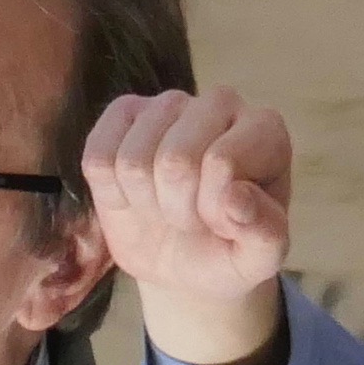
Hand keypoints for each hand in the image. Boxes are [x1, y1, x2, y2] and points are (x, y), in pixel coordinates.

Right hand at [84, 87, 295, 364]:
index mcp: (265, 130)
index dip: (212, 209)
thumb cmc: (228, 251)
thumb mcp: (260, 260)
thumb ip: (266, 235)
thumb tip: (235, 199)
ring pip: (132, 160)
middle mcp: (219, 104)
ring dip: (145, 203)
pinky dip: (111, 193)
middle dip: (177, 210)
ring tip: (166, 208)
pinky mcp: (123, 114)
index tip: (224, 224)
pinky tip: (134, 196)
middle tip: (191, 220)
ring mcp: (167, 105)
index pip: (220, 163)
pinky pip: (97, 156)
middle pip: (174, 161)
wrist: (184, 261)